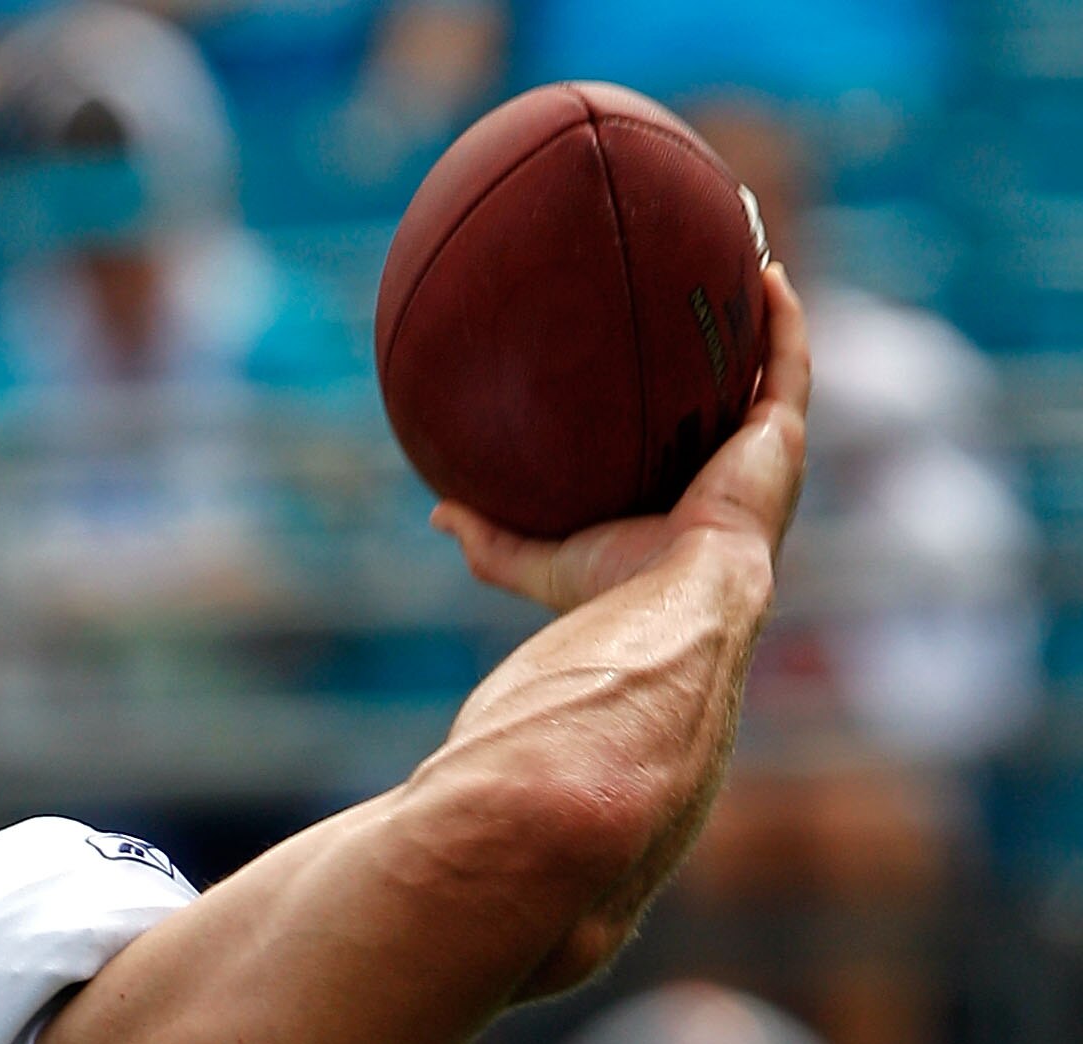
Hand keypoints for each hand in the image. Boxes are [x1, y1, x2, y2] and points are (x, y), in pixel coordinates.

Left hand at [434, 263, 809, 613]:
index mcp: (681, 502)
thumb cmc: (612, 588)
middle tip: (692, 302)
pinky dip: (783, 317)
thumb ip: (490, 540)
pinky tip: (764, 270)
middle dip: (717, 354)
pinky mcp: (785, 434)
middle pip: (724, 399)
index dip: (665, 407)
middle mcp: (728, 474)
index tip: (638, 366)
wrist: (676, 595)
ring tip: (741, 262)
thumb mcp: (538, 561)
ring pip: (767, 370)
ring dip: (757, 320)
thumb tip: (438, 512)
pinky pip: (789, 360)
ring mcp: (763, 453)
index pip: (674, 445)